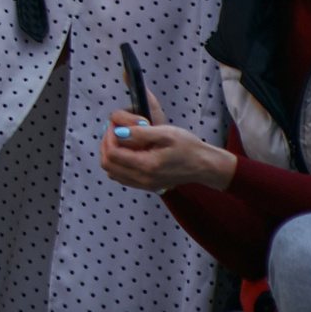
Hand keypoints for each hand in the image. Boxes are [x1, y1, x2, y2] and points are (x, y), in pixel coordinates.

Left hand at [100, 108, 234, 193]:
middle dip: (105, 145)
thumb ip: (139, 132)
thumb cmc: (188, 146)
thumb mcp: (165, 133)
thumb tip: (118, 132)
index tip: (115, 126)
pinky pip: (122, 176)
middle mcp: (144, 179)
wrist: (204, 165)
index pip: (112, 154)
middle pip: (108, 164)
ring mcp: (145, 185)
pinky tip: (126, 150)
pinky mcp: (147, 185)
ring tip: (119, 139)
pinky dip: (117, 163)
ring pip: (112, 172)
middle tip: (113, 131)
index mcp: (147, 166)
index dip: (108, 137)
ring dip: (110, 154)